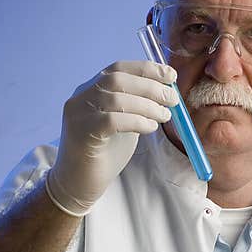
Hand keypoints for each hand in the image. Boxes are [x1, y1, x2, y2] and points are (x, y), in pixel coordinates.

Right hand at [45, 61, 177, 215]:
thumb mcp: (125, 123)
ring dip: (147, 105)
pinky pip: (112, 120)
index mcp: (91, 90)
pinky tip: (149, 128)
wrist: (78, 183)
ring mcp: (78, 113)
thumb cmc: (105, 153)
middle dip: (150, 87)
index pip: (118, 69)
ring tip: (164, 116)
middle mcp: (81, 97)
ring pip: (116, 98)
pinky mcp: (81, 132)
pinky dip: (136, 121)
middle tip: (173, 100)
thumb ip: (137, 106)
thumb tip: (166, 94)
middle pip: (118, 79)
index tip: (170, 75)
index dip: (146, 69)